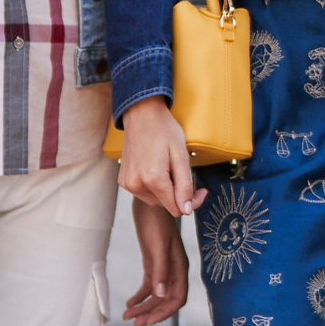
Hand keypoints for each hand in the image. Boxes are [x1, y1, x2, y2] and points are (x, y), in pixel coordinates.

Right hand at [117, 96, 205, 214]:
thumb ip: (185, 186)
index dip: (191, 202)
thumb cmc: (164, 130)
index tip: (201, 190)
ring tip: (166, 167)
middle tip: (181, 171)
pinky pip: (144, 193)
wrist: (141, 114)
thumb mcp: (181, 156)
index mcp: (153, 179)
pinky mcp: (124, 181)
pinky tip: (155, 168)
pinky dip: (153, 186)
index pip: (177, 209)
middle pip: (166, 205)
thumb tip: (186, 210)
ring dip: (165, 190)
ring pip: (155, 200)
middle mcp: (137, 185)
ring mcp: (128, 184)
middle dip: (177, 193)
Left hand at [124, 197, 191, 325]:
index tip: (147, 321)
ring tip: (128, 315)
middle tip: (135, 323)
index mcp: (179, 266)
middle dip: (152, 313)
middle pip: (166, 300)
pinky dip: (140, 296)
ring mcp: (163, 266)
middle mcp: (173, 269)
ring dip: (144, 307)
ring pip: (156, 295)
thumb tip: (160, 295)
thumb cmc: (155, 220)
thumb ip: (160, 270)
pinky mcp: (153, 262)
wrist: (148, 201)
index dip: (164, 313)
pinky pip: (149, 285)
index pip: (177, 298)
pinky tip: (129, 302)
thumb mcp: (157, 246)